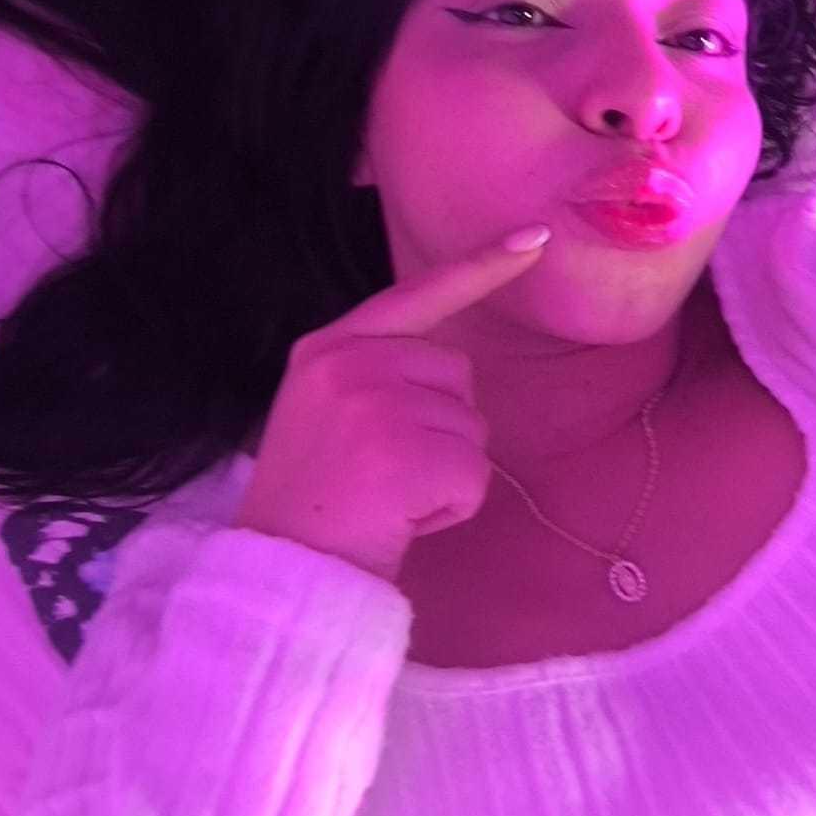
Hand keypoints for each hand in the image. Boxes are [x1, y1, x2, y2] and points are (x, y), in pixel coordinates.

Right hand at [232, 223, 552, 582]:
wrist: (280, 576)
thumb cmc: (313, 505)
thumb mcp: (324, 414)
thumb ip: (375, 374)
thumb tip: (447, 367)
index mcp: (328, 347)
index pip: (416, 294)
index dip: (481, 267)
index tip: (536, 239)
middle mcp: (350, 362)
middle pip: (457, 373)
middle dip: (442, 427)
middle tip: (383, 474)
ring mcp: (375, 404)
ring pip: (472, 426)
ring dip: (447, 472)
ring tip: (388, 499)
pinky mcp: (405, 452)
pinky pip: (474, 473)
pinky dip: (453, 507)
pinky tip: (402, 520)